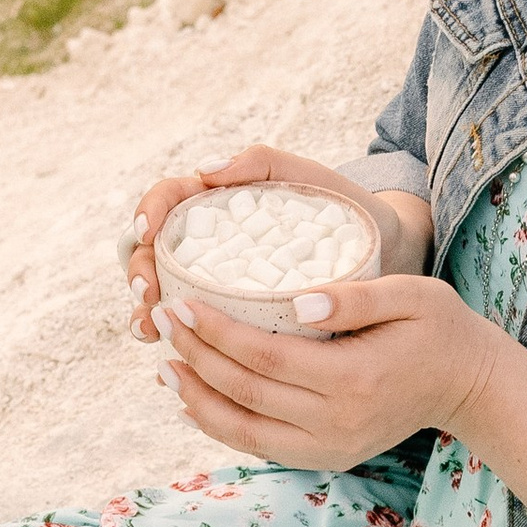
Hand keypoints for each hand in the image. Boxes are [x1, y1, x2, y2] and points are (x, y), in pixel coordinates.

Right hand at [118, 143, 427, 346]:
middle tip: (150, 294)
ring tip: (151, 330)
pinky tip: (174, 363)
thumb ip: (263, 163)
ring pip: (166, 296)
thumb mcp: (308, 178)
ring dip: (148, 313)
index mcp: (219, 204)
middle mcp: (210, 244)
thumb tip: (207, 170)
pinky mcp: (236, 319)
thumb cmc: (345, 210)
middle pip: (153, 252)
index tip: (147, 230)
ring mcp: (219, 283)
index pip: (168, 199)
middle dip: (140, 272)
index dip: (149, 211)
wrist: (387, 255)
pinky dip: (181, 348)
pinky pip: (197, 334)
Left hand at [149, 270, 501, 473]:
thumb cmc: (439, 329)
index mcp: (352, 379)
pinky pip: (260, 447)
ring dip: (196, 397)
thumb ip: (356, 297)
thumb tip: (297, 301)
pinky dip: (221, 426)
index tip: (183, 302)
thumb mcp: (412, 296)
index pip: (264, 356)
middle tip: (162, 320)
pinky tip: (193, 401)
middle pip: (244, 392)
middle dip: (195, 356)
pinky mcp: (327, 458)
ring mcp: (330, 447)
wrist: (469, 387)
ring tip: (164, 364)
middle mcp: (335, 422)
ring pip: (243, 430)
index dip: (216, 332)